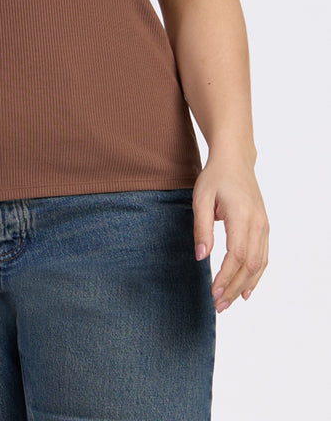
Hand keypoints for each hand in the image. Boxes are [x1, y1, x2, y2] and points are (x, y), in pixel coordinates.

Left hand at [192, 153, 268, 312]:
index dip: (226, 277)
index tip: (213, 293)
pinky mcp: (264, 227)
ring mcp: (264, 226)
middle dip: (234, 288)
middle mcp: (257, 223)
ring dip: (244, 286)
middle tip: (218, 306)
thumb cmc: (215, 177)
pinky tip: (246, 290)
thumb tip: (201, 257)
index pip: (236, 256)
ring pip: (259, 264)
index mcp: (241, 215)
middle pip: (249, 265)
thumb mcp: (201, 198)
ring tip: (229, 302)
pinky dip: (256, 276)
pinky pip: (263, 257)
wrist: (235, 160)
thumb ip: (201, 227)